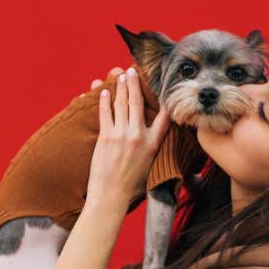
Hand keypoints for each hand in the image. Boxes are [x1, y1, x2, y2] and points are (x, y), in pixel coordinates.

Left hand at [84, 66, 170, 210]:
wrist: (111, 197)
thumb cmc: (131, 188)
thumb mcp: (151, 168)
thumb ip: (154, 151)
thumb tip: (158, 143)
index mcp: (153, 144)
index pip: (164, 117)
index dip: (165, 100)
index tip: (163, 87)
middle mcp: (139, 136)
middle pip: (138, 103)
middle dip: (135, 84)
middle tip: (133, 70)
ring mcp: (121, 135)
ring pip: (121, 104)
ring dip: (120, 87)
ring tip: (120, 75)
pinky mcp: (105, 138)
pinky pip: (105, 113)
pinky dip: (104, 101)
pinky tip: (103, 91)